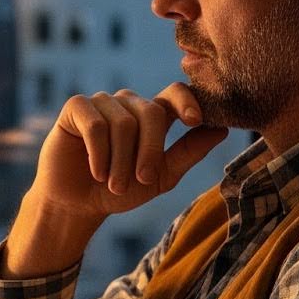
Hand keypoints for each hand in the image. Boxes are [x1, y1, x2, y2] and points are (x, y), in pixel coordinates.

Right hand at [0, 83, 227, 278]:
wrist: (78, 205)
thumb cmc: (120, 191)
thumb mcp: (162, 176)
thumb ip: (189, 151)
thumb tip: (222, 129)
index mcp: (151, 115)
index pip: (174, 93)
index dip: (187, 100)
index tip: (194, 120)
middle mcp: (128, 104)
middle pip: (150, 112)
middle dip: (148, 151)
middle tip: (140, 180)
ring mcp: (101, 103)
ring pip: (122, 123)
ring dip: (120, 161)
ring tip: (113, 183)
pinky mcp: (75, 108)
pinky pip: (95, 123)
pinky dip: (99, 152)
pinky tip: (96, 170)